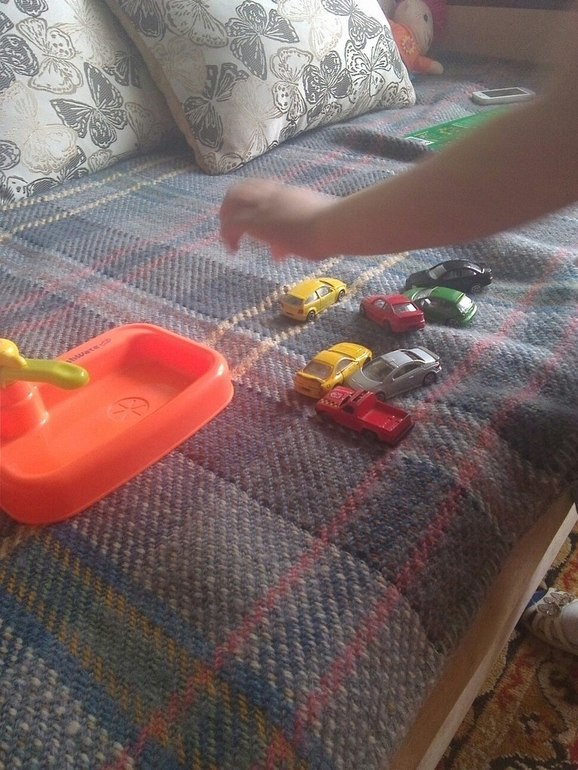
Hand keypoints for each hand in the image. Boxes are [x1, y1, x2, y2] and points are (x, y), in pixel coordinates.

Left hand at [220, 179, 335, 260]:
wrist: (331, 226)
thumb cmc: (332, 227)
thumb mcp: (312, 228)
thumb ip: (295, 236)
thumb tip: (280, 252)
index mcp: (287, 193)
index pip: (260, 189)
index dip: (251, 201)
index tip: (251, 214)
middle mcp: (272, 195)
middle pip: (240, 189)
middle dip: (231, 205)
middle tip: (229, 222)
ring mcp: (263, 206)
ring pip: (232, 201)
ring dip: (227, 217)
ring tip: (227, 237)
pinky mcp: (256, 221)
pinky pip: (232, 224)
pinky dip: (228, 236)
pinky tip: (232, 249)